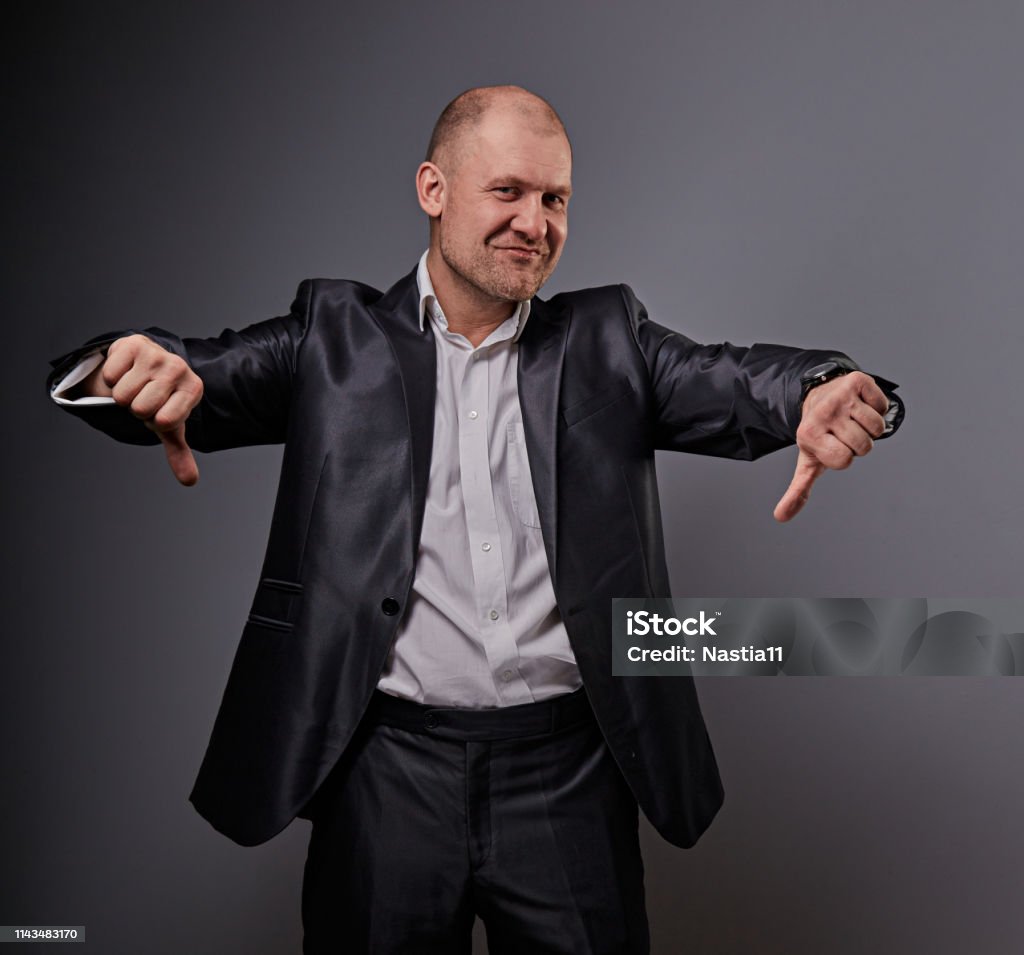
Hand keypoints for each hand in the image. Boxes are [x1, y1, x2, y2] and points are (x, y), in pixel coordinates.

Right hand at [85, 335, 203, 485]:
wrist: (151, 364)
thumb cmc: (162, 399)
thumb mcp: (171, 426)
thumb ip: (180, 453)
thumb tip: (190, 481)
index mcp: (194, 389)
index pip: (164, 421)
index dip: (155, 421)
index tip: (161, 412)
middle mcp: (179, 369)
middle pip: (140, 408)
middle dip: (137, 408)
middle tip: (145, 398)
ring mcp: (157, 354)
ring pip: (122, 394)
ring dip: (123, 395)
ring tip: (136, 386)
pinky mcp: (134, 344)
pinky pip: (110, 375)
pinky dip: (112, 378)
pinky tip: (126, 372)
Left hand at [773, 371, 888, 521]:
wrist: (819, 398)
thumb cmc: (819, 436)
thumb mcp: (807, 462)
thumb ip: (798, 491)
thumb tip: (780, 517)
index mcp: (808, 435)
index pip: (844, 460)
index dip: (844, 458)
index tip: (832, 447)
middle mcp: (823, 414)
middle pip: (863, 446)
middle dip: (859, 444)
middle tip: (843, 433)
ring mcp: (840, 396)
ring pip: (877, 426)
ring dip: (870, 427)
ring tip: (851, 420)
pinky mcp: (857, 381)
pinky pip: (883, 406)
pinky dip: (877, 408)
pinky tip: (859, 404)